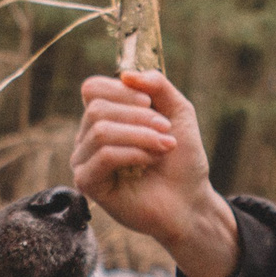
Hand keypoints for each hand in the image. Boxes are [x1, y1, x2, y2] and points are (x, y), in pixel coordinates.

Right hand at [72, 69, 239, 276]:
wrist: (190, 202)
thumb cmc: (181, 161)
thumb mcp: (178, 112)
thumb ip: (158, 85)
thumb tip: (126, 74)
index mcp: (104, 118)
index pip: (93, 88)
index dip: (123, 90)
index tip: (151, 104)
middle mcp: (88, 137)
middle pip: (97, 108)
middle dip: (138, 115)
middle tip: (166, 130)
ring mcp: (85, 161)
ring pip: (100, 130)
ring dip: (141, 135)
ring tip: (164, 146)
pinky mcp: (88, 183)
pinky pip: (102, 156)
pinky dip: (133, 153)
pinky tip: (150, 162)